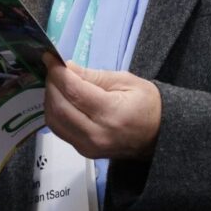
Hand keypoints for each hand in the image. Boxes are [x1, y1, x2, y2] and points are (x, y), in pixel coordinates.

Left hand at [43, 54, 161, 159]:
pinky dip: (55, 112)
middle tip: (54, 69)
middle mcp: (96, 134)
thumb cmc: (147, 104)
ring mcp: (88, 147)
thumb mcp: (126, 81)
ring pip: (54, 121)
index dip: (57, 72)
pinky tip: (61, 99)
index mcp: (111, 113)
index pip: (73, 91)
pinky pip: (60, 130)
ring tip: (57, 83)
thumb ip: (93, 76)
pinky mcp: (84, 152)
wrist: (160, 137)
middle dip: (51, 84)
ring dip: (50, 98)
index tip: (49, 57)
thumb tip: (66, 67)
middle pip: (59, 107)